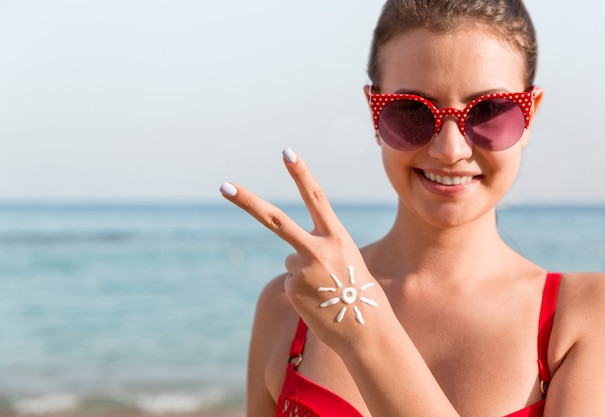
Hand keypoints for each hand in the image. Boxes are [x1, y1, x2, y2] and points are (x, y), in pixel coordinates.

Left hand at [219, 148, 391, 351]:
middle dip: (248, 201)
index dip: (301, 174)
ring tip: (326, 289)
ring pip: (291, 260)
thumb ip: (320, 250)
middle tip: (224, 186)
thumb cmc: (361, 294)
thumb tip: (288, 259)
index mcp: (338, 236)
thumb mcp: (348, 262)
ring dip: (304, 272)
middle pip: (275, 220)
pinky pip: (292, 283)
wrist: (368, 331)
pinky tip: (319, 302)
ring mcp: (302, 270)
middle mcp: (317, 249)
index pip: (316, 197)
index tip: (286, 152)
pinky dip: (302, 291)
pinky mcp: (292, 290)